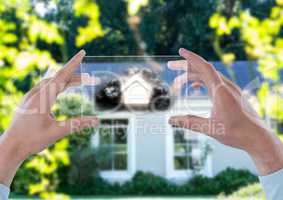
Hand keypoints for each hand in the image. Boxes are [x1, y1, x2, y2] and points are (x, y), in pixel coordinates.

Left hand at [0, 50, 98, 185]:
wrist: (10, 146)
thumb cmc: (32, 141)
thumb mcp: (57, 133)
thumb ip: (78, 125)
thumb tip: (97, 122)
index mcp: (42, 98)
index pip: (62, 76)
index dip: (74, 64)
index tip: (82, 53)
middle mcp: (35, 93)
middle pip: (59, 78)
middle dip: (77, 76)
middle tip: (93, 80)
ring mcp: (30, 96)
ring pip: (51, 81)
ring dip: (67, 80)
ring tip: (81, 82)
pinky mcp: (28, 100)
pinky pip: (45, 86)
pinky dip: (57, 84)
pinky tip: (62, 88)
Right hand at [168, 48, 282, 175]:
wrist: (257, 137)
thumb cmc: (236, 133)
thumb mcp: (210, 128)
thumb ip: (189, 122)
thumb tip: (171, 120)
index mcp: (221, 91)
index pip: (204, 67)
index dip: (191, 58)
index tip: (181, 50)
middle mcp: (226, 86)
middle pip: (203, 69)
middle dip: (185, 67)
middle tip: (170, 66)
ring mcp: (230, 89)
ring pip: (208, 75)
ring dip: (192, 76)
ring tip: (177, 85)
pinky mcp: (232, 94)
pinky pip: (214, 81)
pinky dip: (201, 82)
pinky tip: (194, 90)